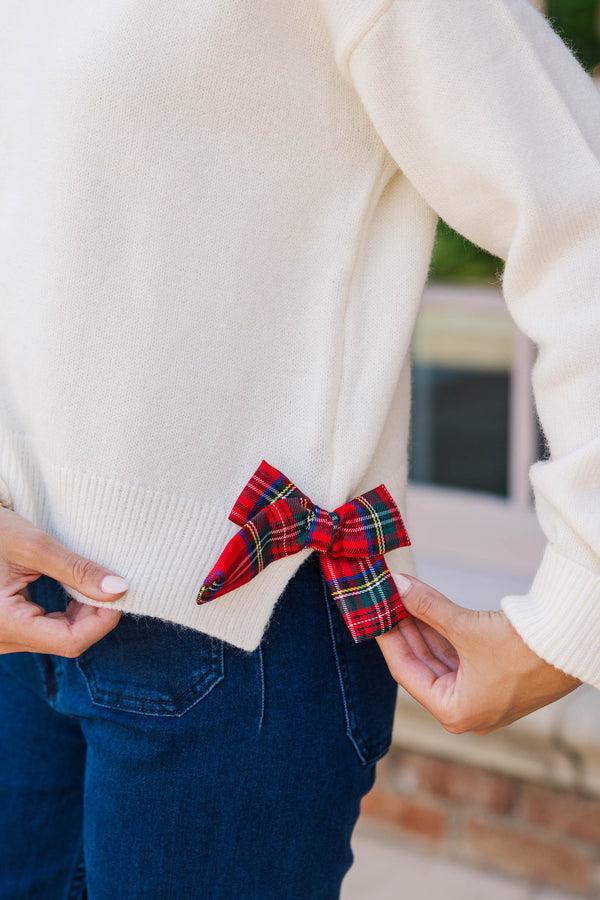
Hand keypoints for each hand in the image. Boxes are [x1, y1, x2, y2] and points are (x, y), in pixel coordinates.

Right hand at [0, 507, 125, 656]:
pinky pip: (43, 631)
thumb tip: (119, 589)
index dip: (102, 621)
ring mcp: (1, 637)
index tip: (119, 593)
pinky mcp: (5, 628)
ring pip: (56, 638)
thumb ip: (77, 570)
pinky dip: (65, 614)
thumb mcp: (34, 546)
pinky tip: (73, 593)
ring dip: (81, 615)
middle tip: (110, 584)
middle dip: (94, 615)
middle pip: (65, 642)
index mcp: (3, 623)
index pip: (69, 641)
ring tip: (90, 584)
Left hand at [376, 573, 580, 733]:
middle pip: (422, 665)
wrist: (571, 643)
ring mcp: (482, 695)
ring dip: (423, 629)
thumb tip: (397, 587)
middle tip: (385, 603)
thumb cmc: (522, 648)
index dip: (387, 640)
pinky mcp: (495, 678)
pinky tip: (426, 608)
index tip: (373, 615)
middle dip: (405, 631)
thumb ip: (426, 607)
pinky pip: (458, 655)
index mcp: (455, 712)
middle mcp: (467, 710)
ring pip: (440, 658)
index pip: (406, 673)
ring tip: (402, 599)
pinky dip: (443, 632)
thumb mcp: (464, 627)